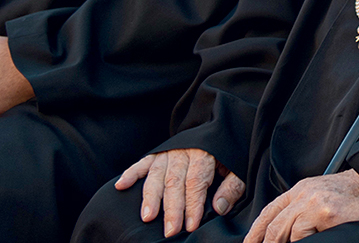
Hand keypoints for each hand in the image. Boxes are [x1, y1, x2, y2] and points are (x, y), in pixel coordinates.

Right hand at [116, 148, 245, 237]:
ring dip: (151, 197)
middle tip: (170, 231)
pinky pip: (142, 163)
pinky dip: (131, 173)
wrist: (219, 127)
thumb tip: (220, 208)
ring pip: (156, 175)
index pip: (196, 182)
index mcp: (205, 153)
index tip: (191, 225)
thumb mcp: (238, 167)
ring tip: (147, 216)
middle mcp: (183, 151)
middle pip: (175, 182)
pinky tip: (120, 185)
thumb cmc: (228, 154)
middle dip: (172, 209)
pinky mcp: (157, 153)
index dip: (193, 204)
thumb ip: (232, 186)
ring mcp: (168, 151)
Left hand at [243, 170, 358, 242]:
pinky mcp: (326, 214)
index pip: (269, 211)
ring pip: (283, 232)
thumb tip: (283, 233)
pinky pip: (302, 236)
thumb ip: (301, 207)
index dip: (255, 232)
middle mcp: (304, 193)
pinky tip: (311, 242)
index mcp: (301, 188)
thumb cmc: (352, 193)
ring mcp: (314, 203)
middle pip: (273, 225)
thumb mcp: (321, 193)